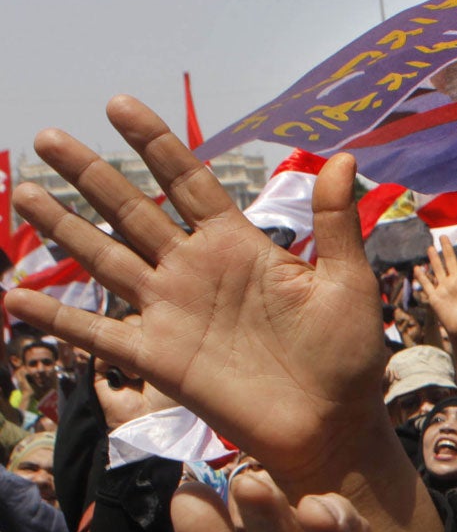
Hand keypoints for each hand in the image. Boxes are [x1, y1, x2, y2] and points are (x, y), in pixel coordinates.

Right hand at [8, 97, 388, 488]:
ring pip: (104, 259)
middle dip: (90, 174)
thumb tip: (343, 157)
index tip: (116, 104)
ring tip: (23, 191)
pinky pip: (98, 334)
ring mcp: (172, 312)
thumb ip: (335, 223)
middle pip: (131, 210)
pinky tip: (14, 296)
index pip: (187, 183)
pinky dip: (57, 316)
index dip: (154, 144)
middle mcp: (195, 271)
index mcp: (239, 246)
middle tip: (46, 136)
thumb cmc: (348, 358)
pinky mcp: (159, 358)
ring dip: (63, 227)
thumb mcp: (348, 284)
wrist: (333, 428)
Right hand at [418, 236, 456, 344]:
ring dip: (434, 259)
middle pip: (451, 260)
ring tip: (430, 248)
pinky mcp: (435, 298)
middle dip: (447, 248)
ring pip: (438, 269)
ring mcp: (445, 289)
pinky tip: (417, 268)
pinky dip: (422, 277)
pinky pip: (427, 285)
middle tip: (443, 236)